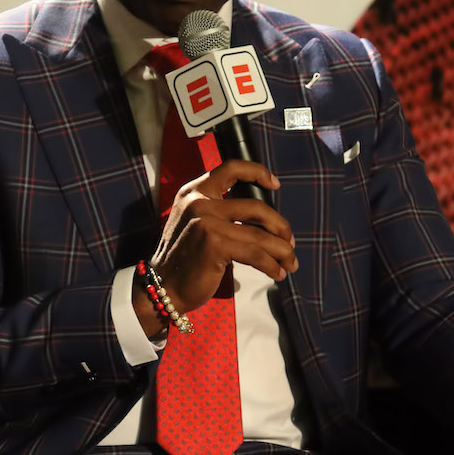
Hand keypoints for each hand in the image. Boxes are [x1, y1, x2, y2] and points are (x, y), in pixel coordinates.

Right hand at [135, 160, 297, 332]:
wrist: (163, 285)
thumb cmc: (185, 258)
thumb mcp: (197, 223)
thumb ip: (221, 212)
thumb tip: (266, 220)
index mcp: (195, 191)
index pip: (230, 169)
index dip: (257, 172)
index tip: (275, 184)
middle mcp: (199, 202)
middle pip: (256, 207)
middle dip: (280, 226)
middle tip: (290, 242)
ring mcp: (207, 222)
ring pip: (260, 235)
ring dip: (281, 251)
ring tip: (290, 263)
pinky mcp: (215, 244)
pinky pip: (255, 254)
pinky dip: (271, 265)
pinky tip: (277, 273)